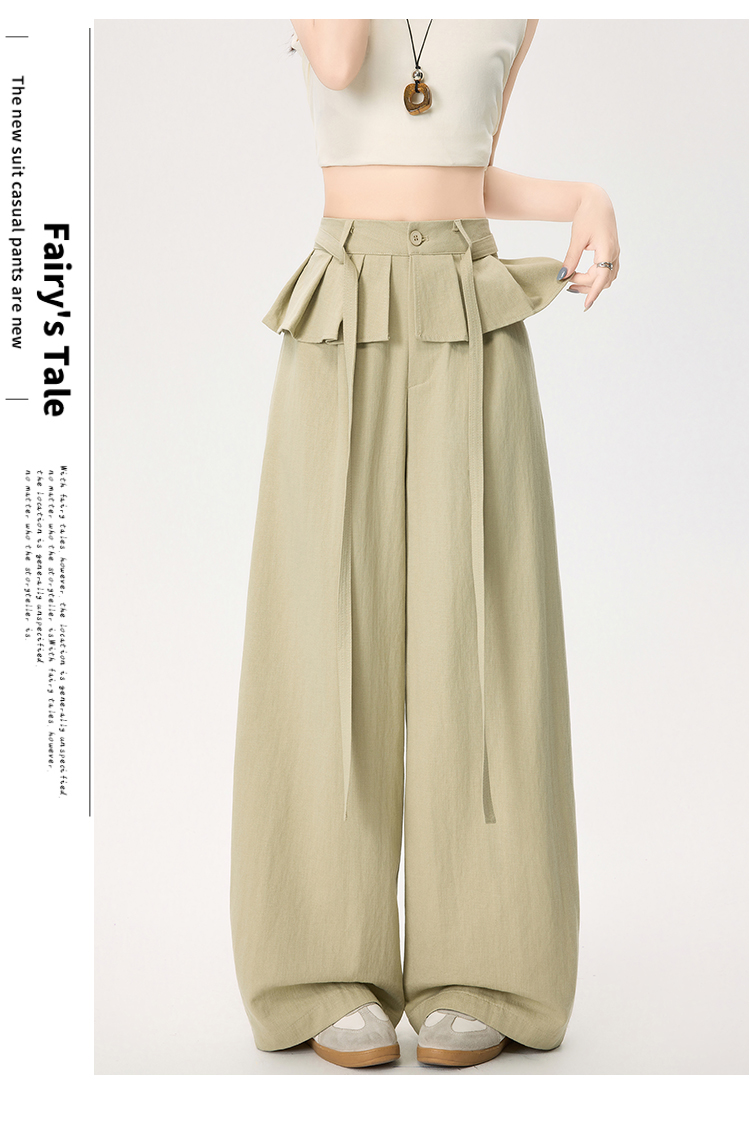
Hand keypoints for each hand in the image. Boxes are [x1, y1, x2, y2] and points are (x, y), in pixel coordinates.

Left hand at [558, 184, 619, 310]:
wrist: (597, 201)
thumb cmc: (588, 215)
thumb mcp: (577, 238)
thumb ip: (571, 258)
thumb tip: (563, 276)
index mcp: (606, 249)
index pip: (601, 278)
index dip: (593, 292)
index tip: (586, 306)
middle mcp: (614, 253)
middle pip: (603, 280)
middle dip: (586, 286)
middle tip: (567, 284)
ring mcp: (614, 253)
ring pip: (607, 277)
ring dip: (591, 283)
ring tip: (573, 283)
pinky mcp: (612, 251)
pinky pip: (608, 271)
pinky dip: (596, 277)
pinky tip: (583, 275)